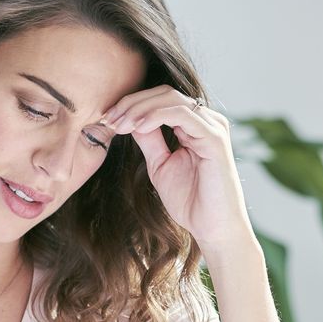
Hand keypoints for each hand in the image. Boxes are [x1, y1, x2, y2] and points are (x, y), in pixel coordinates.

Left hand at [104, 85, 254, 251]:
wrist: (212, 228)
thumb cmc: (191, 201)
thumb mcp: (160, 165)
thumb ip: (149, 140)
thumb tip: (129, 120)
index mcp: (196, 125)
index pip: (162, 99)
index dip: (132, 104)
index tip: (107, 119)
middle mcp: (208, 121)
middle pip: (165, 93)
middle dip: (132, 103)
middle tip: (108, 118)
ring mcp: (213, 127)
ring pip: (171, 99)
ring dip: (139, 109)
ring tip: (119, 124)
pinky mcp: (215, 138)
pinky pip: (182, 114)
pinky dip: (156, 116)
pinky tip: (138, 126)